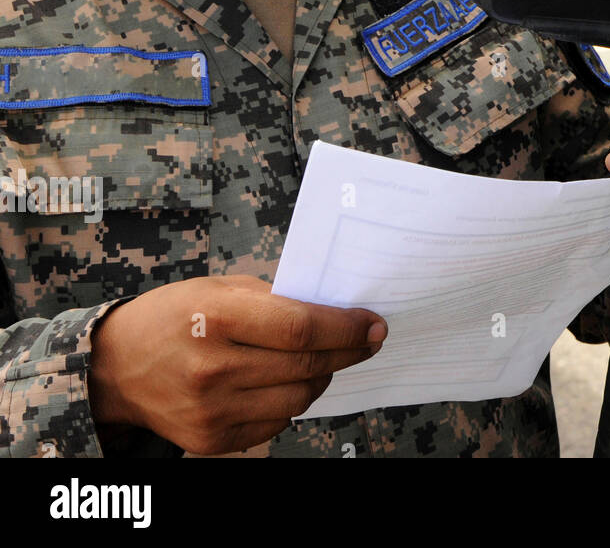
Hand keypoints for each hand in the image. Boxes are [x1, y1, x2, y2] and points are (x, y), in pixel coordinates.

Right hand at [89, 275, 385, 455]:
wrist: (116, 368)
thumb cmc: (174, 317)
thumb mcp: (219, 289)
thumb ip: (276, 300)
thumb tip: (336, 310)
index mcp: (215, 317)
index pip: (301, 328)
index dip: (346, 327)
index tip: (374, 323)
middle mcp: (212, 368)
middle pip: (307, 366)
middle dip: (348, 351)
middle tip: (368, 339)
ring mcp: (211, 410)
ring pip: (299, 398)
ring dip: (323, 377)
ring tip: (324, 359)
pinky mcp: (210, 439)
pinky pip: (276, 422)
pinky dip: (291, 401)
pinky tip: (285, 381)